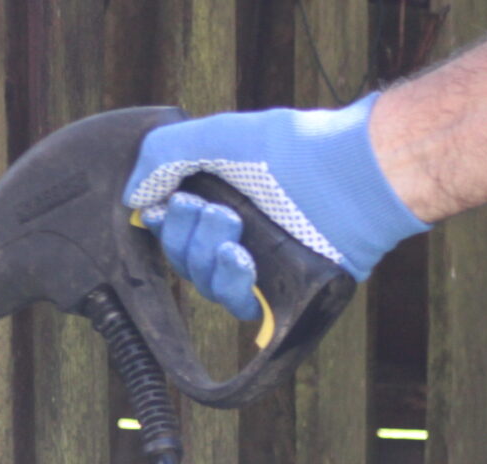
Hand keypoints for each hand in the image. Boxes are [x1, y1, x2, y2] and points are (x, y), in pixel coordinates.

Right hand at [124, 95, 427, 316]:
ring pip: (203, 282)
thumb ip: (165, 154)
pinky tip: (242, 260)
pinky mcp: (280, 290)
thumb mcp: (220, 135)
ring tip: (233, 231)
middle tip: (209, 211)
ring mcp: (257, 263)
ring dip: (206, 257)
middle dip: (184, 235)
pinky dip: (232, 285)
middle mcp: (235, 232)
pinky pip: (239, 305)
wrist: (355, 176)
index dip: (158, 221)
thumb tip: (131, 195)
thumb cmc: (296, 149)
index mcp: (219, 196)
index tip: (158, 207)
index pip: (170, 224)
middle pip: (180, 257)